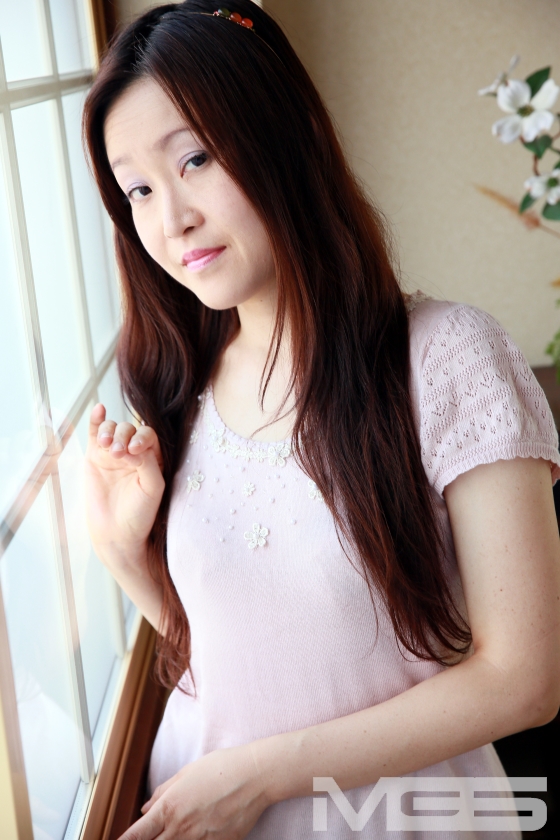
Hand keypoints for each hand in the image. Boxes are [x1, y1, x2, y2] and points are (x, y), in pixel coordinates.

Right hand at [84, 404, 164, 559]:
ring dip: (111, 431)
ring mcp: (113, 454)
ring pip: (113, 430)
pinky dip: (97, 421)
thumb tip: (132, 446)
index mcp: (153, 458)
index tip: (134, 452)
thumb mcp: (152, 487)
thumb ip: (147, 462)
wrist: (116, 534)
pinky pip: (95, 434)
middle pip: (130, 430)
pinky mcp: (94, 458)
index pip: (149, 436)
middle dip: (124, 436)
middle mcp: (134, 453)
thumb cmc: (140, 514)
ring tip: (108, 446)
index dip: (141, 438)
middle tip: (118, 454)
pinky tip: (99, 409)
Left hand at [118, 743, 269, 839]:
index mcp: (169, 808)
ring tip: (180, 830)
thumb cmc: (220, 768)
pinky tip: (199, 833)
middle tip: (151, 835)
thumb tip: (147, 807)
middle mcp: (181, 828)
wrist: (254, 776)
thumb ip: (163, 792)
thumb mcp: (186, 773)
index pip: (137, 834)